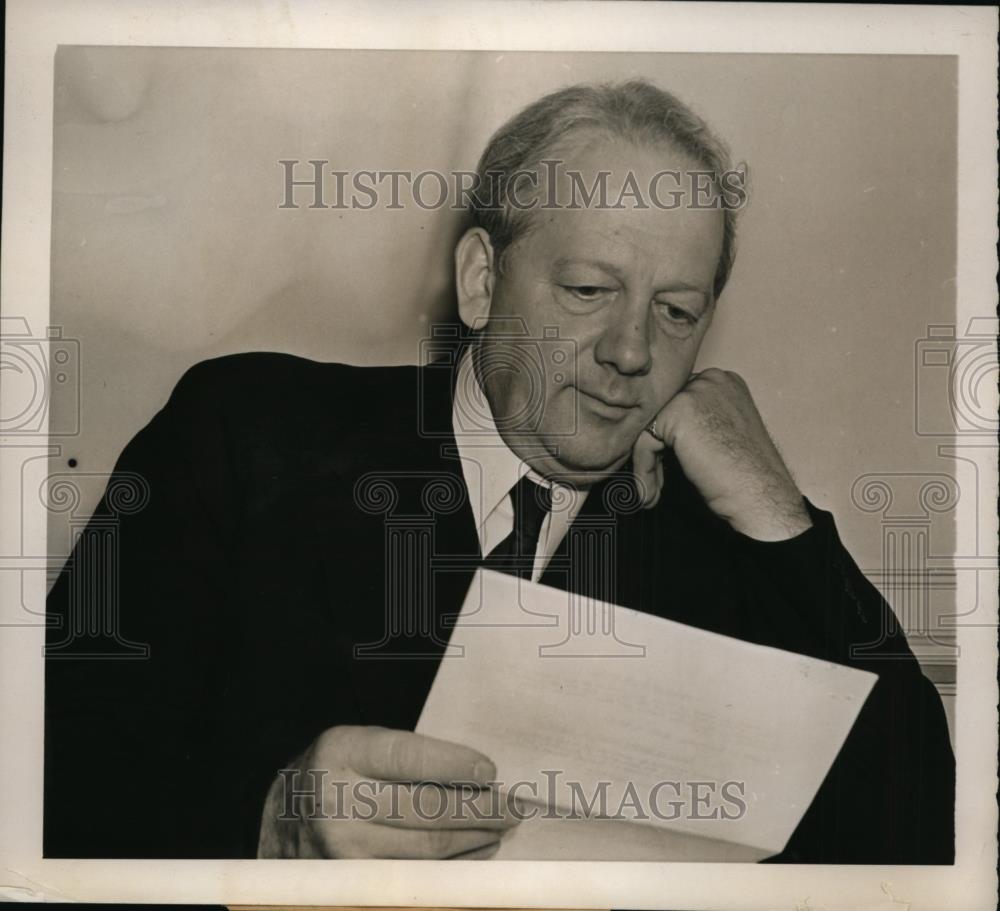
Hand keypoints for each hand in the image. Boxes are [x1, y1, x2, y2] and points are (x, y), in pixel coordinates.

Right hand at [257, 725, 518, 858]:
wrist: (280, 818)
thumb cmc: (333, 772)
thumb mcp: (359, 744)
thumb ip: (407, 757)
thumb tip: (477, 776)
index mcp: (342, 753)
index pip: (411, 759)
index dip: (457, 764)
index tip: (490, 770)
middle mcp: (338, 804)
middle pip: (427, 809)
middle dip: (480, 807)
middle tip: (512, 805)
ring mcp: (343, 852)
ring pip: (428, 849)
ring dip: (475, 838)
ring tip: (501, 825)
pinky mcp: (352, 886)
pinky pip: (418, 876)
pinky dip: (454, 863)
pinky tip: (476, 850)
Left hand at [631, 369, 811, 540]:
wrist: (761, 495)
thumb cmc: (746, 475)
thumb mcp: (720, 435)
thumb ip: (694, 423)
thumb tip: (655, 430)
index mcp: (725, 382)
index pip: (679, 401)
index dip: (669, 437)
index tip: (666, 467)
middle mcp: (712, 379)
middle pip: (662, 411)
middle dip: (655, 448)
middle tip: (655, 482)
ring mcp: (696, 392)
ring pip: (650, 426)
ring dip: (647, 462)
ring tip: (652, 492)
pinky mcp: (678, 412)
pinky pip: (644, 440)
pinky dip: (644, 468)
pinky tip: (651, 492)